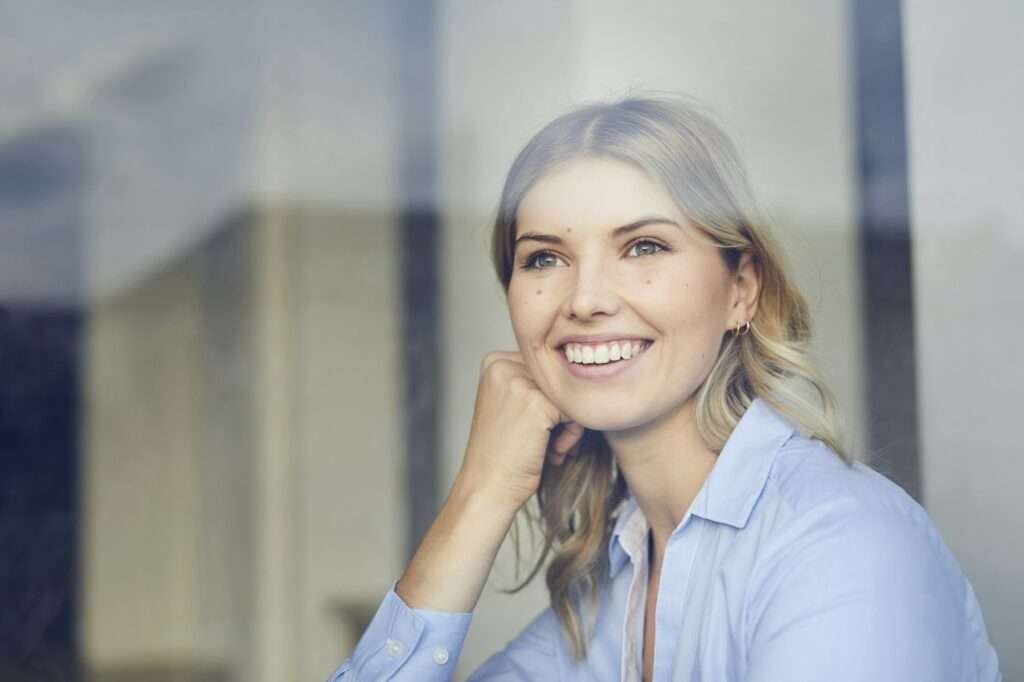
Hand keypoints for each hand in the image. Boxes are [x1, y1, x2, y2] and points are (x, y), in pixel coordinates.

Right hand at [456, 351, 584, 507]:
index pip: (546, 369)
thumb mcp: (510, 404)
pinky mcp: (536, 404)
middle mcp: (503, 366)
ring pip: (569, 394)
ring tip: (551, 447)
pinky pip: (575, 411)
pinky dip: (572, 435)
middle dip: (561, 411)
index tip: (538, 426)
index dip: (549, 399)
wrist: (487, 487)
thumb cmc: (503, 453)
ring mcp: (518, 383)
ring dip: (568, 424)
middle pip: (559, 379)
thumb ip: (533, 382)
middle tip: (548, 441)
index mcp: (494, 362)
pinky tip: (553, 452)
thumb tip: (577, 366)